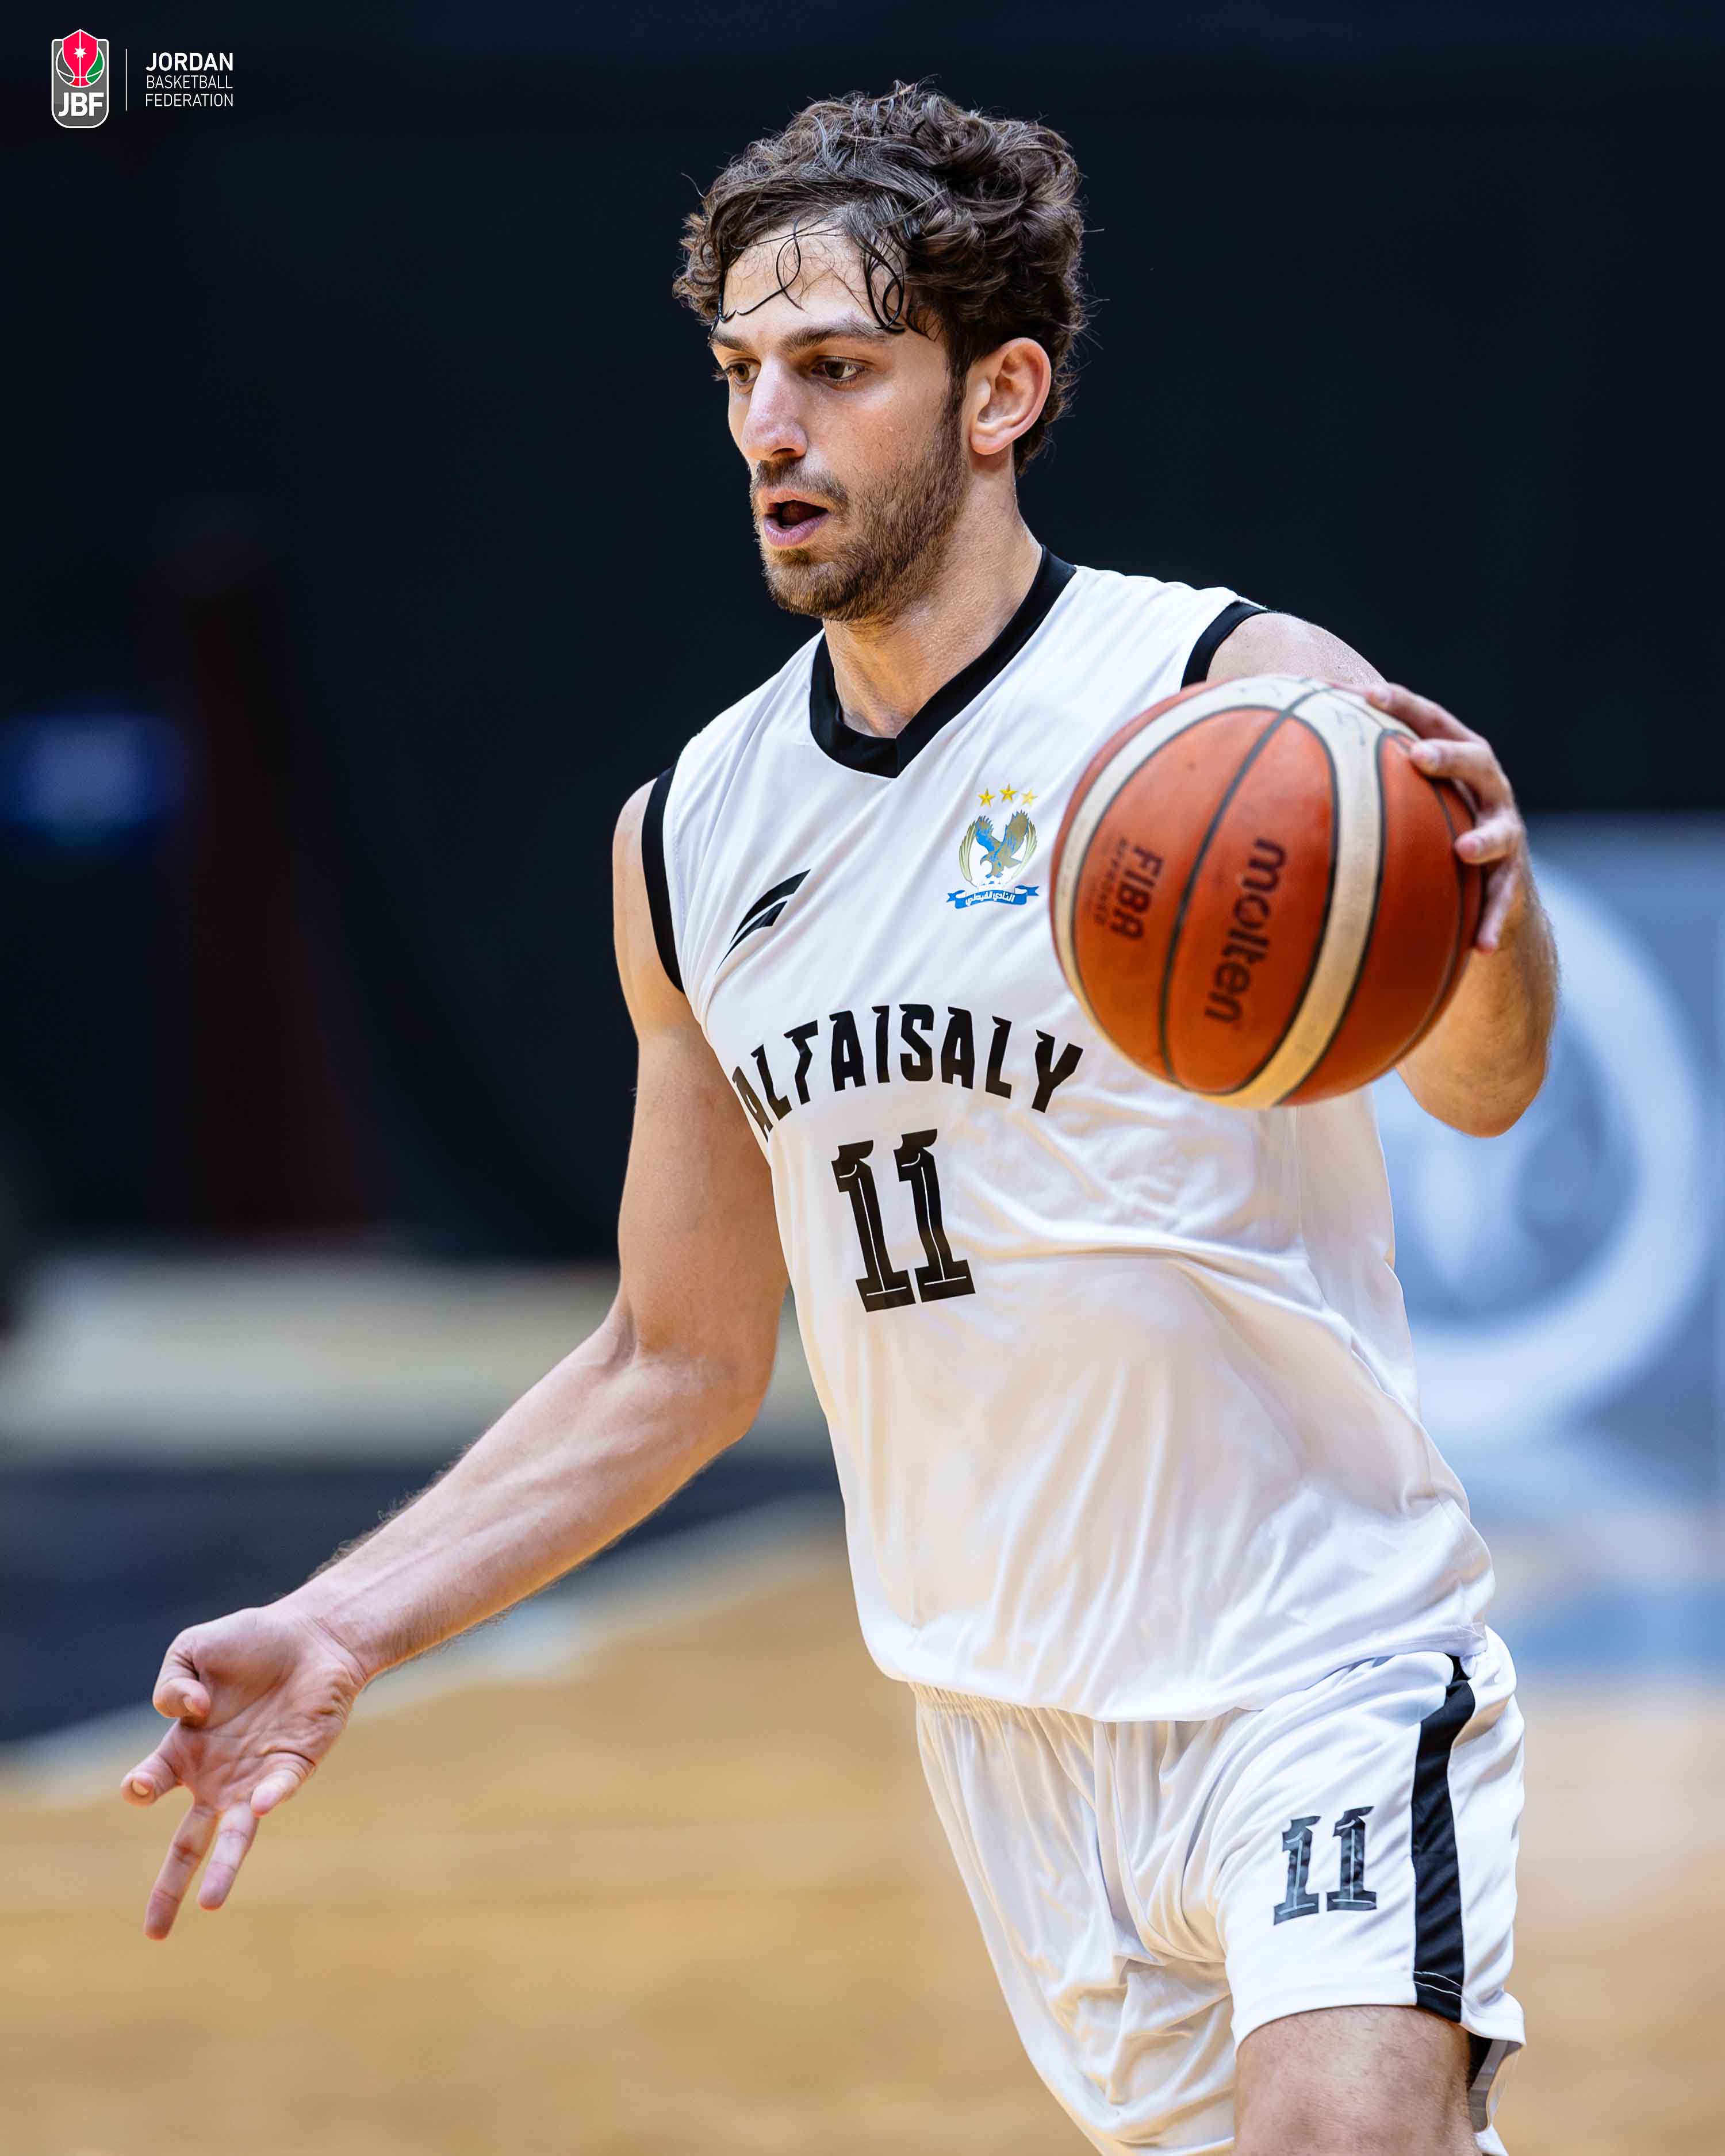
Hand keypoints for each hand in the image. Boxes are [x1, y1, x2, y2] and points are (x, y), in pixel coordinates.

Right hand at [120, 1602, 366, 1938]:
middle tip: (155, 1930)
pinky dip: (270, 1798)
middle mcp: (217, 1774)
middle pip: (188, 1840)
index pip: (150, 1782)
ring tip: (210, 1904)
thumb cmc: (249, 1642)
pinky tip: (260, 1805)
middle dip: (170, 1884)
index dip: (141, 1787)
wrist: (315, 1634)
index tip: (142, 1785)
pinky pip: (279, 1790)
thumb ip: (171, 1679)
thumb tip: (184, 1712)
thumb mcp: (191, 1648)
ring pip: (236, 1835)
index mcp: (185, 1748)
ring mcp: (256, 1776)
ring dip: (224, 1868)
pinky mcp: (295, 1766)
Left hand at [1365, 682, 1525, 952]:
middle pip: (1476, 760)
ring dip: (1484, 839)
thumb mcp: (1401, 796)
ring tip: (1464, 851)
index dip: (1402, 703)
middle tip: (1418, 756)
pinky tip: (1478, 948)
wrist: (1490, 884)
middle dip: (1448, 756)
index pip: (1431, 719)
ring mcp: (1505, 831)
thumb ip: (1356, 774)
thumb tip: (1280, 746)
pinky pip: (1503, 901)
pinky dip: (1491, 922)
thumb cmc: (1428, 826)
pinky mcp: (1512, 878)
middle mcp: (1487, 789)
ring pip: (1501, 831)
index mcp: (1457, 758)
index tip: (1365, 695)